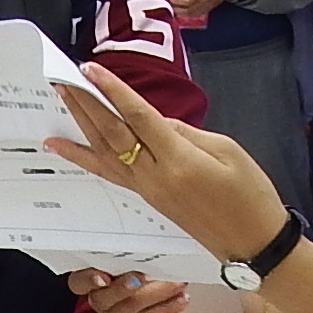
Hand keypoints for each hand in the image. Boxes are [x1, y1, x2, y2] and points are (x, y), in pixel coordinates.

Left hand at [44, 61, 288, 263]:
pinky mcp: (147, 197)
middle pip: (112, 134)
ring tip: (59, 102)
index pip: (138, 117)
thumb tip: (155, 120)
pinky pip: (109, 172)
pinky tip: (65, 147)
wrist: (252, 244)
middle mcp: (154, 176)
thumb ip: (188, 132)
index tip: (90, 69)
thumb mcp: (228, 151)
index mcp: (178, 160)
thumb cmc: (250, 196)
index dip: (113, 91)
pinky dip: (85, 157)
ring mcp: (147, 189)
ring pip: (104, 153)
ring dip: (79, 126)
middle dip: (87, 104)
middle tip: (63, 79)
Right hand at [68, 269, 192, 312]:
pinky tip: (181, 299)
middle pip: (104, 297)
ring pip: (130, 307)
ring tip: (177, 283)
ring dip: (157, 293)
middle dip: (124, 286)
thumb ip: (134, 259)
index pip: (78, 281)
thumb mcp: (133, 266)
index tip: (102, 277)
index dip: (87, 280)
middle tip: (144, 276)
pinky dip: (167, 308)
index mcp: (93, 280)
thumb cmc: (140, 281)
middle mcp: (99, 301)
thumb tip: (156, 247)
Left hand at [176, 0, 233, 20]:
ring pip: (191, 14)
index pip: (187, 2)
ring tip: (172, 9)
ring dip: (181, 13)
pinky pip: (196, 14)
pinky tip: (182, 12)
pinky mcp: (208, 8)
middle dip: (176, 9)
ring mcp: (206, 6)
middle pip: (187, 10)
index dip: (178, 2)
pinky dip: (188, 15)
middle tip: (167, 5)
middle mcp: (204, 3)